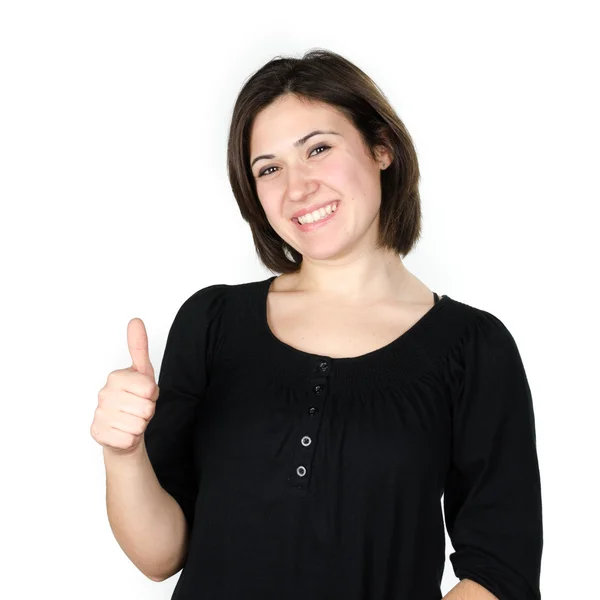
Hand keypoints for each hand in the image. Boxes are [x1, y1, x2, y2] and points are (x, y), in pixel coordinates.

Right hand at [91, 318, 159, 455]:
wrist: (122, 428)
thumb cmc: (135, 399)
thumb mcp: (143, 373)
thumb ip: (139, 347)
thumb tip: (135, 321)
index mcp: (116, 377)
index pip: (150, 389)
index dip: (153, 395)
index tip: (144, 394)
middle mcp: (104, 394)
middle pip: (146, 408)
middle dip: (147, 411)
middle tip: (138, 409)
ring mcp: (99, 414)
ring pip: (138, 425)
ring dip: (140, 425)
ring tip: (131, 419)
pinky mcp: (97, 434)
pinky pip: (129, 439)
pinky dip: (131, 439)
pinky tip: (123, 431)